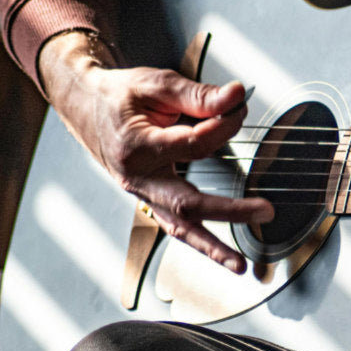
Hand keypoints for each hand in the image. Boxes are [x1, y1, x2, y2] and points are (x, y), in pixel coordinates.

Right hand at [39, 31, 273, 272]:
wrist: (85, 107)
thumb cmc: (119, 96)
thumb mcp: (155, 84)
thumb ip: (197, 94)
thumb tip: (236, 97)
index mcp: (136, 146)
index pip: (193, 144)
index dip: (223, 126)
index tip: (238, 107)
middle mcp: (137, 177)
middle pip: (187, 201)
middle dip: (229, 210)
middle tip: (265, 211)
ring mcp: (142, 194)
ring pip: (179, 226)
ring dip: (211, 248)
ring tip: (240, 266)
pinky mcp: (150, 200)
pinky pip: (175, 225)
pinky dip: (200, 241)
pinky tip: (223, 255)